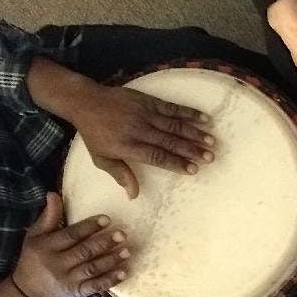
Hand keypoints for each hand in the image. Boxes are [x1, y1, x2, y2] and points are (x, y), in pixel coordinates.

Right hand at [11, 192, 127, 296]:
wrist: (28, 290)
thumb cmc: (34, 256)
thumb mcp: (36, 235)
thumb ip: (48, 216)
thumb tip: (53, 194)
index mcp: (48, 246)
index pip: (71, 235)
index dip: (89, 227)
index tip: (106, 219)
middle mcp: (58, 263)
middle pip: (84, 252)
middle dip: (104, 243)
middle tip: (122, 234)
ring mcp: (68, 280)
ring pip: (92, 269)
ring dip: (111, 260)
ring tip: (127, 251)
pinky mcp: (77, 292)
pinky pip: (94, 287)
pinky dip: (109, 280)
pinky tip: (123, 273)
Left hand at [74, 84, 212, 198]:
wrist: (85, 101)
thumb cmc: (94, 133)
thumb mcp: (101, 158)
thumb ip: (120, 175)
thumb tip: (133, 195)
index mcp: (127, 146)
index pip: (157, 156)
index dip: (176, 163)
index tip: (193, 169)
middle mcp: (138, 129)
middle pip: (169, 141)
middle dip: (192, 150)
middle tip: (210, 157)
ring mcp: (145, 114)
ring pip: (174, 125)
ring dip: (195, 133)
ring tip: (211, 141)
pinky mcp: (149, 101)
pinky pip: (172, 108)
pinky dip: (189, 113)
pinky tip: (204, 118)